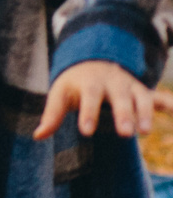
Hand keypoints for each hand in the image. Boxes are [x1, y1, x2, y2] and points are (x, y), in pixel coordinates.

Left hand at [33, 59, 153, 141]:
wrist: (94, 62)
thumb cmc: (74, 84)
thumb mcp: (60, 94)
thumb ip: (52, 115)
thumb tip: (38, 135)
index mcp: (91, 82)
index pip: (90, 97)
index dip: (88, 114)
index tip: (85, 132)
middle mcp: (114, 83)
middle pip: (120, 98)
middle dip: (123, 115)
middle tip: (125, 134)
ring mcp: (131, 87)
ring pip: (141, 99)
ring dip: (145, 114)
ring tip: (145, 132)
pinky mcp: (144, 93)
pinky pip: (160, 98)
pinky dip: (170, 104)